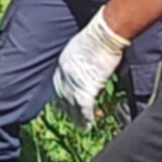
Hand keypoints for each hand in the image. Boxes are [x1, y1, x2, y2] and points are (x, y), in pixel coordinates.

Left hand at [53, 10, 129, 128]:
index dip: (60, 93)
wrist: (104, 35)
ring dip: (75, 117)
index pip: (58, 83)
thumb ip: (78, 59)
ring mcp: (74, 82)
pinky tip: (86, 126)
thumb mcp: (79, 47)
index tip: (60, 101)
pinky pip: (84, 109)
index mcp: (62, 62)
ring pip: (71, 105)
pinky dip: (85, 118)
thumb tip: (83, 65)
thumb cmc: (97, 36)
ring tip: (78, 126)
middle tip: (66, 118)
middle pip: (62, 96)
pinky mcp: (87, 89)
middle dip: (64, 108)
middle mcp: (64, 74)